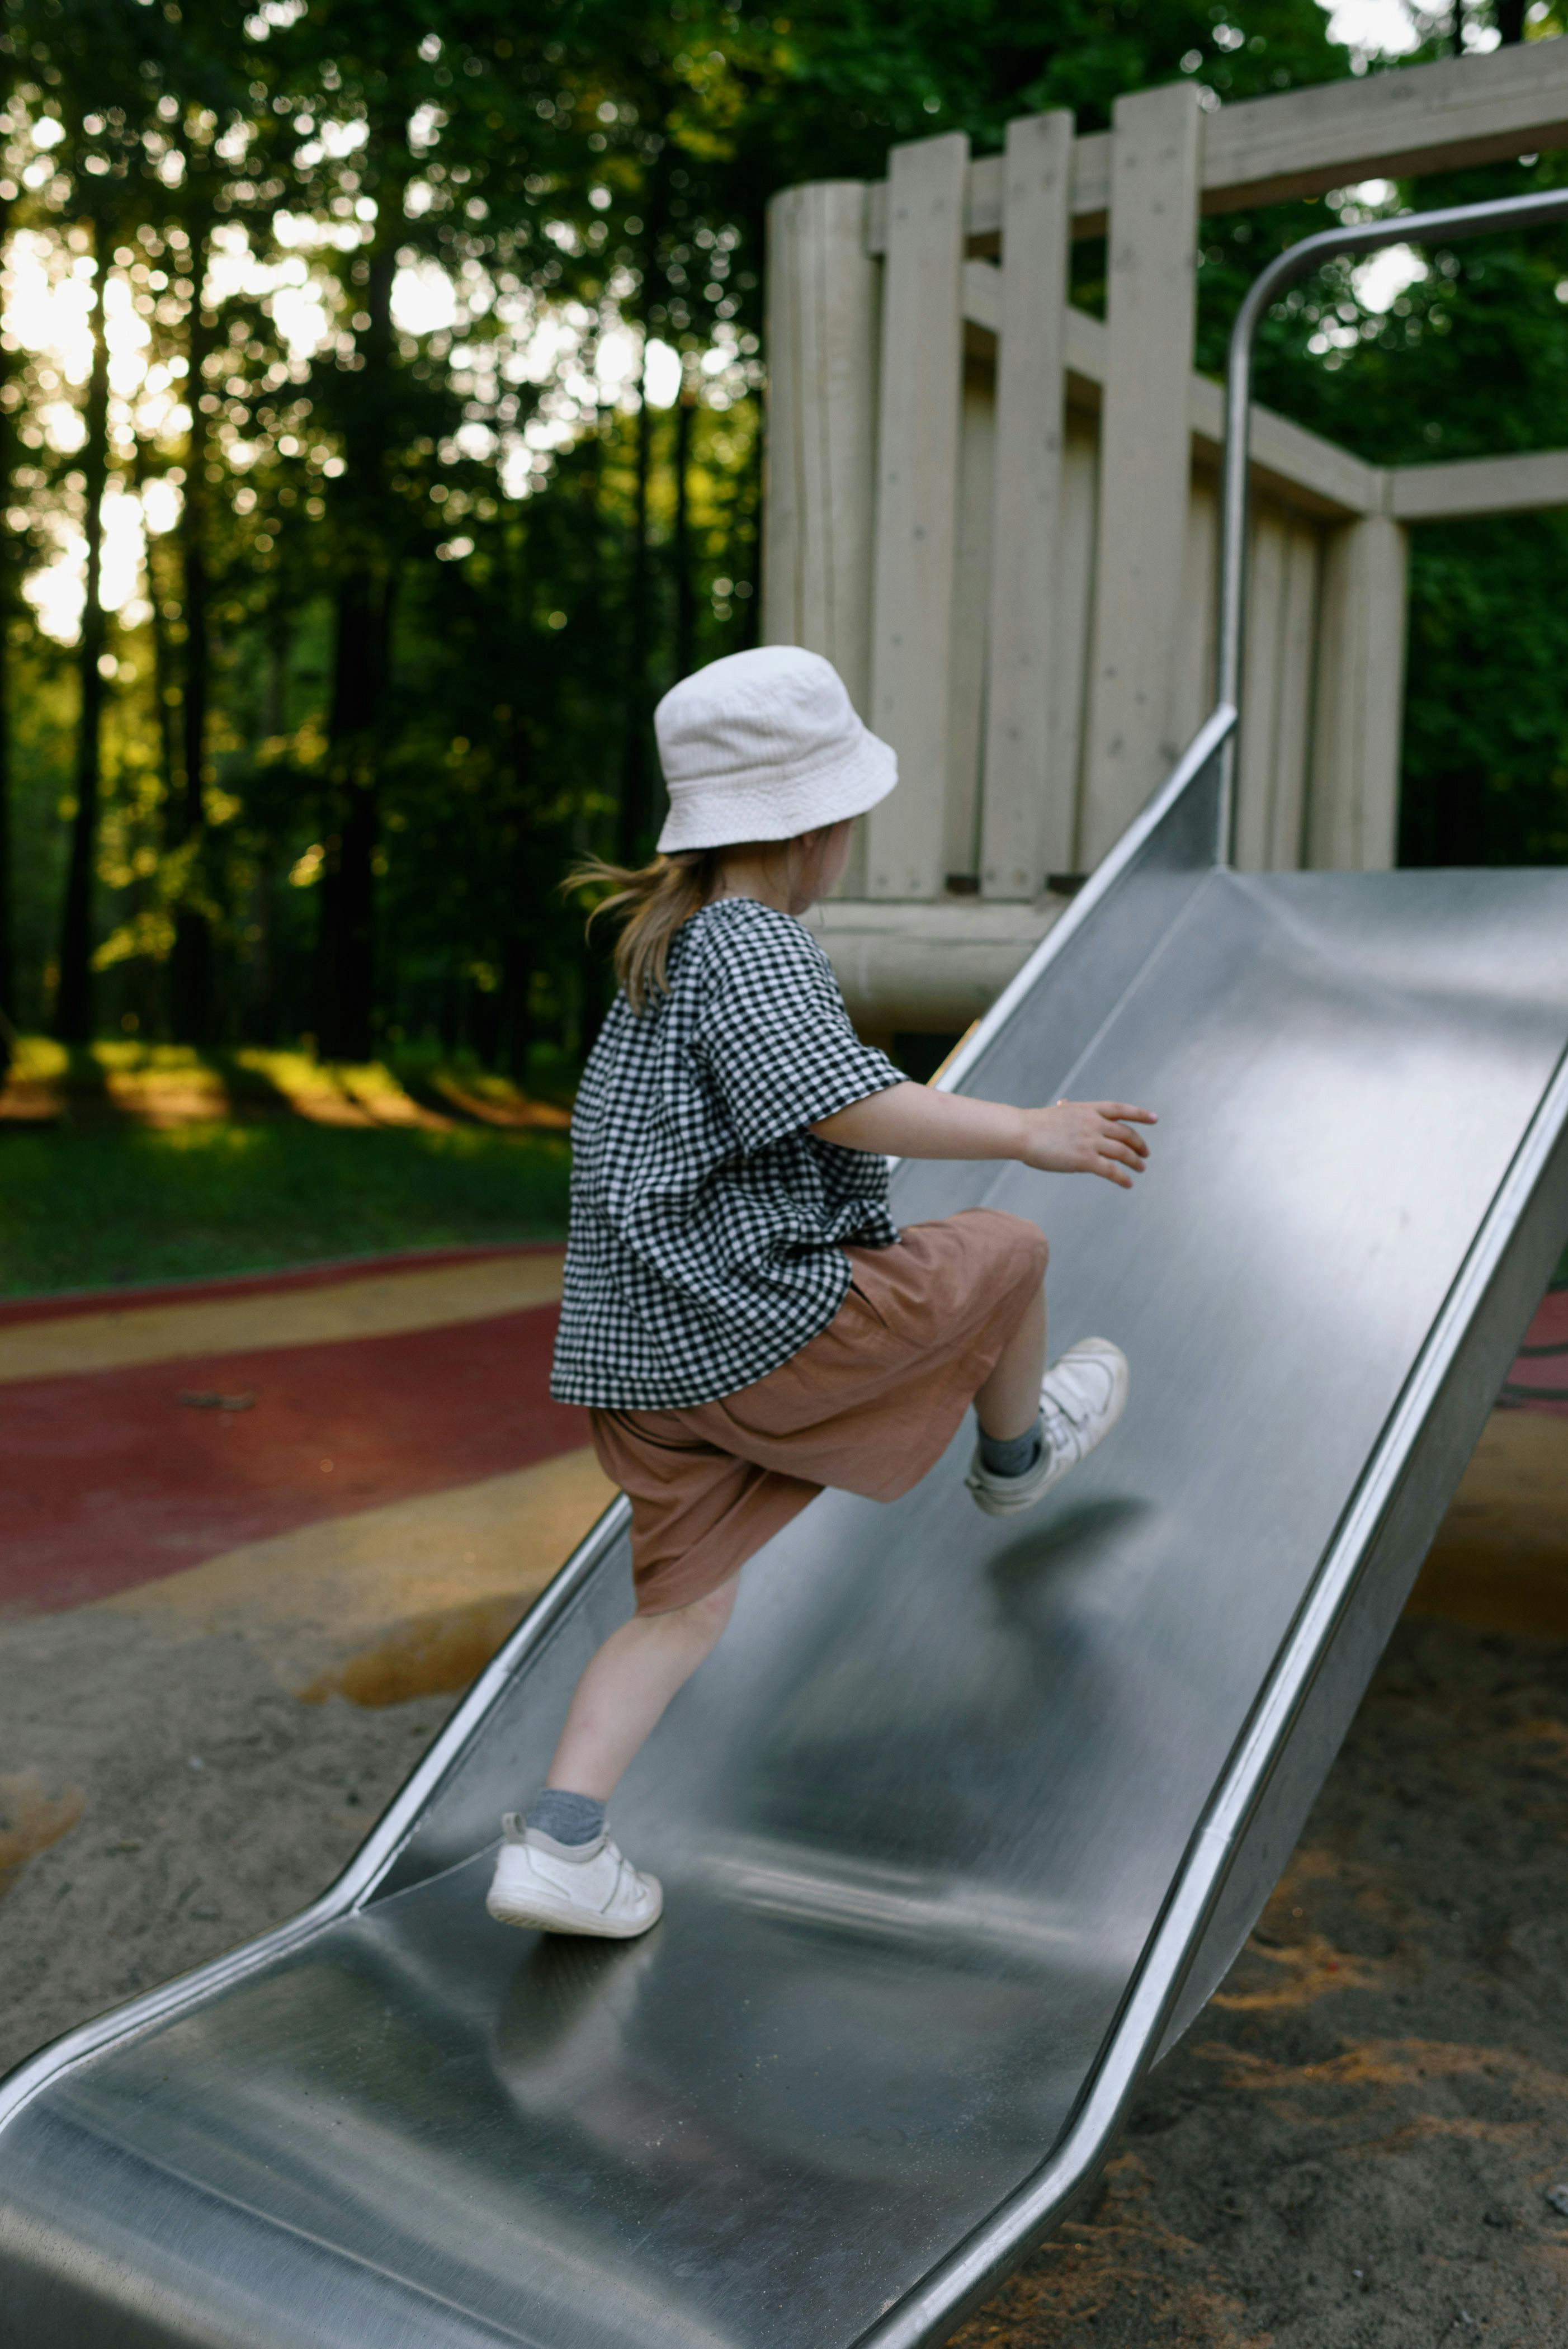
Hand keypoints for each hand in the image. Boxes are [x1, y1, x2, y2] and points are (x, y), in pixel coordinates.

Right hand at [1018, 1099, 1155, 1188]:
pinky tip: (1128, 1184)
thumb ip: (1067, 1110)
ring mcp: (1091, 1141)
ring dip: (1135, 1162)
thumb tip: (1064, 1104)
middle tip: (1145, 1154)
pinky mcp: (1085, 1160)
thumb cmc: (1034, 1124)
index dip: (1140, 1114)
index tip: (1154, 1119)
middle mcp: (1094, 1123)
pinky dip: (1123, 1178)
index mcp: (1088, 1109)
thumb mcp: (1056, 1111)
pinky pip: (1111, 1171)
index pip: (1121, 1109)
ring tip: (1141, 1169)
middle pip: (1126, 1134)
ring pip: (1123, 1152)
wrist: (1022, 1133)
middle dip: (1139, 1144)